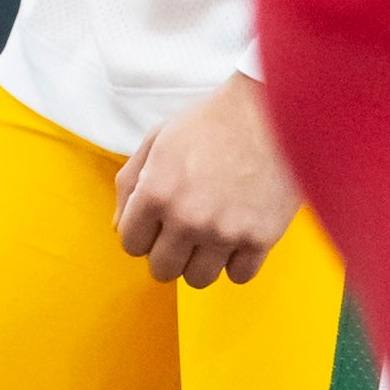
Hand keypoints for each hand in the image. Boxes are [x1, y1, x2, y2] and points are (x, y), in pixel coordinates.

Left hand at [114, 74, 301, 287]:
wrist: (269, 109)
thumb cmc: (212, 121)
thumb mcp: (157, 140)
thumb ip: (130, 183)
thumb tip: (120, 226)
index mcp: (156, 192)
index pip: (131, 244)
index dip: (142, 233)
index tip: (157, 223)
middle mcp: (187, 218)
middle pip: (162, 269)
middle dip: (168, 252)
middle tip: (183, 231)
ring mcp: (224, 232)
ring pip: (198, 279)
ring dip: (201, 260)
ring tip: (212, 232)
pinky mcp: (260, 238)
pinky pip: (238, 276)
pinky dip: (237, 262)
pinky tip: (238, 235)